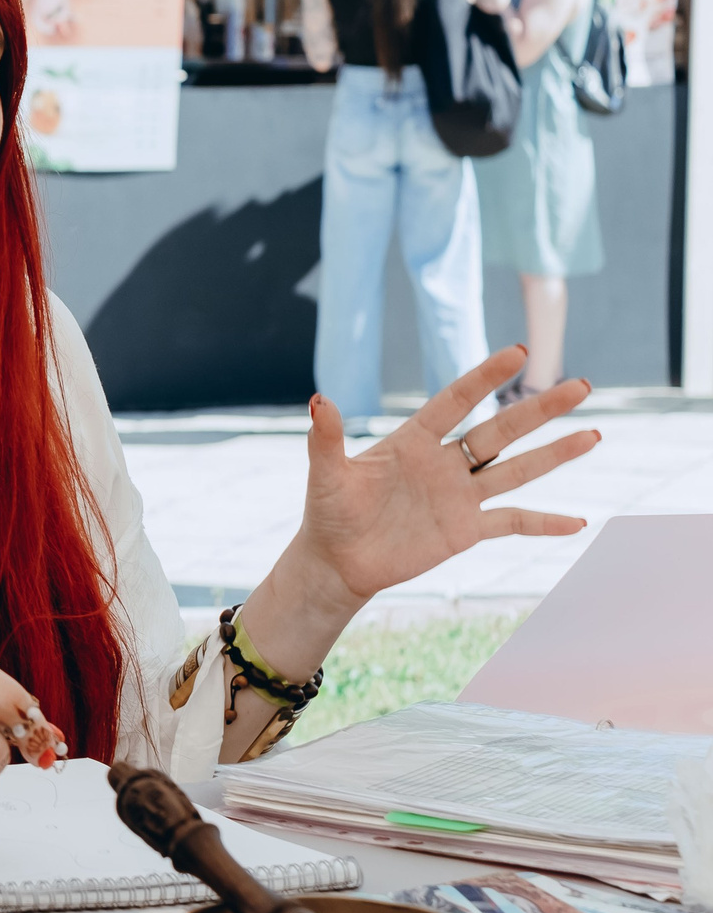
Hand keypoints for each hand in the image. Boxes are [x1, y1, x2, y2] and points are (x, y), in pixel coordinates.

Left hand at [287, 347, 593, 613]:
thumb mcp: (326, 474)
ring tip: (593, 434)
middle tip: (581, 385)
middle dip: (540, 409)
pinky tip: (578, 521)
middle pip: (501, 430)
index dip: (486, 377)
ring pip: (516, 470)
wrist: (338, 561)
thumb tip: (319, 400)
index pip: (456, 401)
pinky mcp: (466, 530)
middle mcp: (443, 463)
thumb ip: (327, 438)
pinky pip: (512, 523)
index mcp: (412, 442)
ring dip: (555, 454)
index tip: (518, 351)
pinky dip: (544, 524)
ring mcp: (459, 496)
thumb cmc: (329, 513)